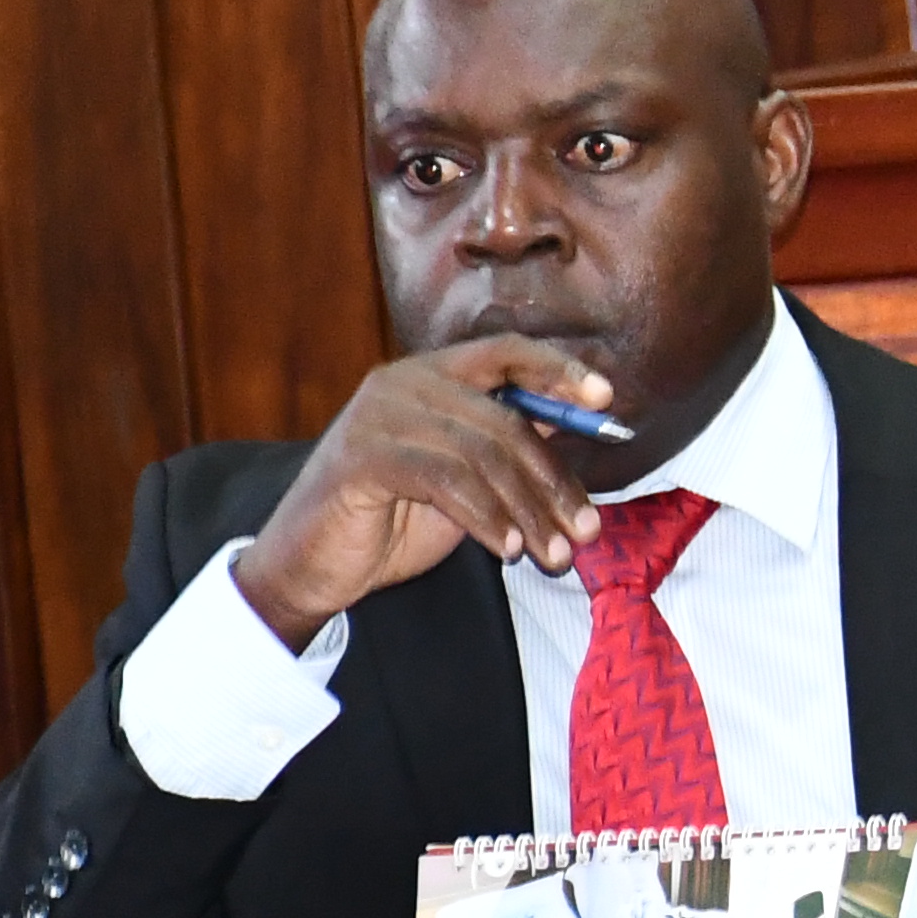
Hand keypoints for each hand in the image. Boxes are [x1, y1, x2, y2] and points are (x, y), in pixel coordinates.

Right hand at [232, 341, 616, 643]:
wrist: (310, 566)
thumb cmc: (391, 521)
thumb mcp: (465, 480)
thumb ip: (508, 448)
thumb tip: (577, 426)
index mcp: (431, 375)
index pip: (505, 351)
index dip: (559, 370)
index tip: (607, 400)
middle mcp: (403, 382)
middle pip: (506, 419)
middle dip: (553, 481)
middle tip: (585, 531)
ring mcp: (378, 415)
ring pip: (483, 455)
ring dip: (528, 511)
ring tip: (554, 554)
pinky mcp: (362, 456)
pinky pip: (447, 481)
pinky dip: (487, 517)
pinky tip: (507, 549)